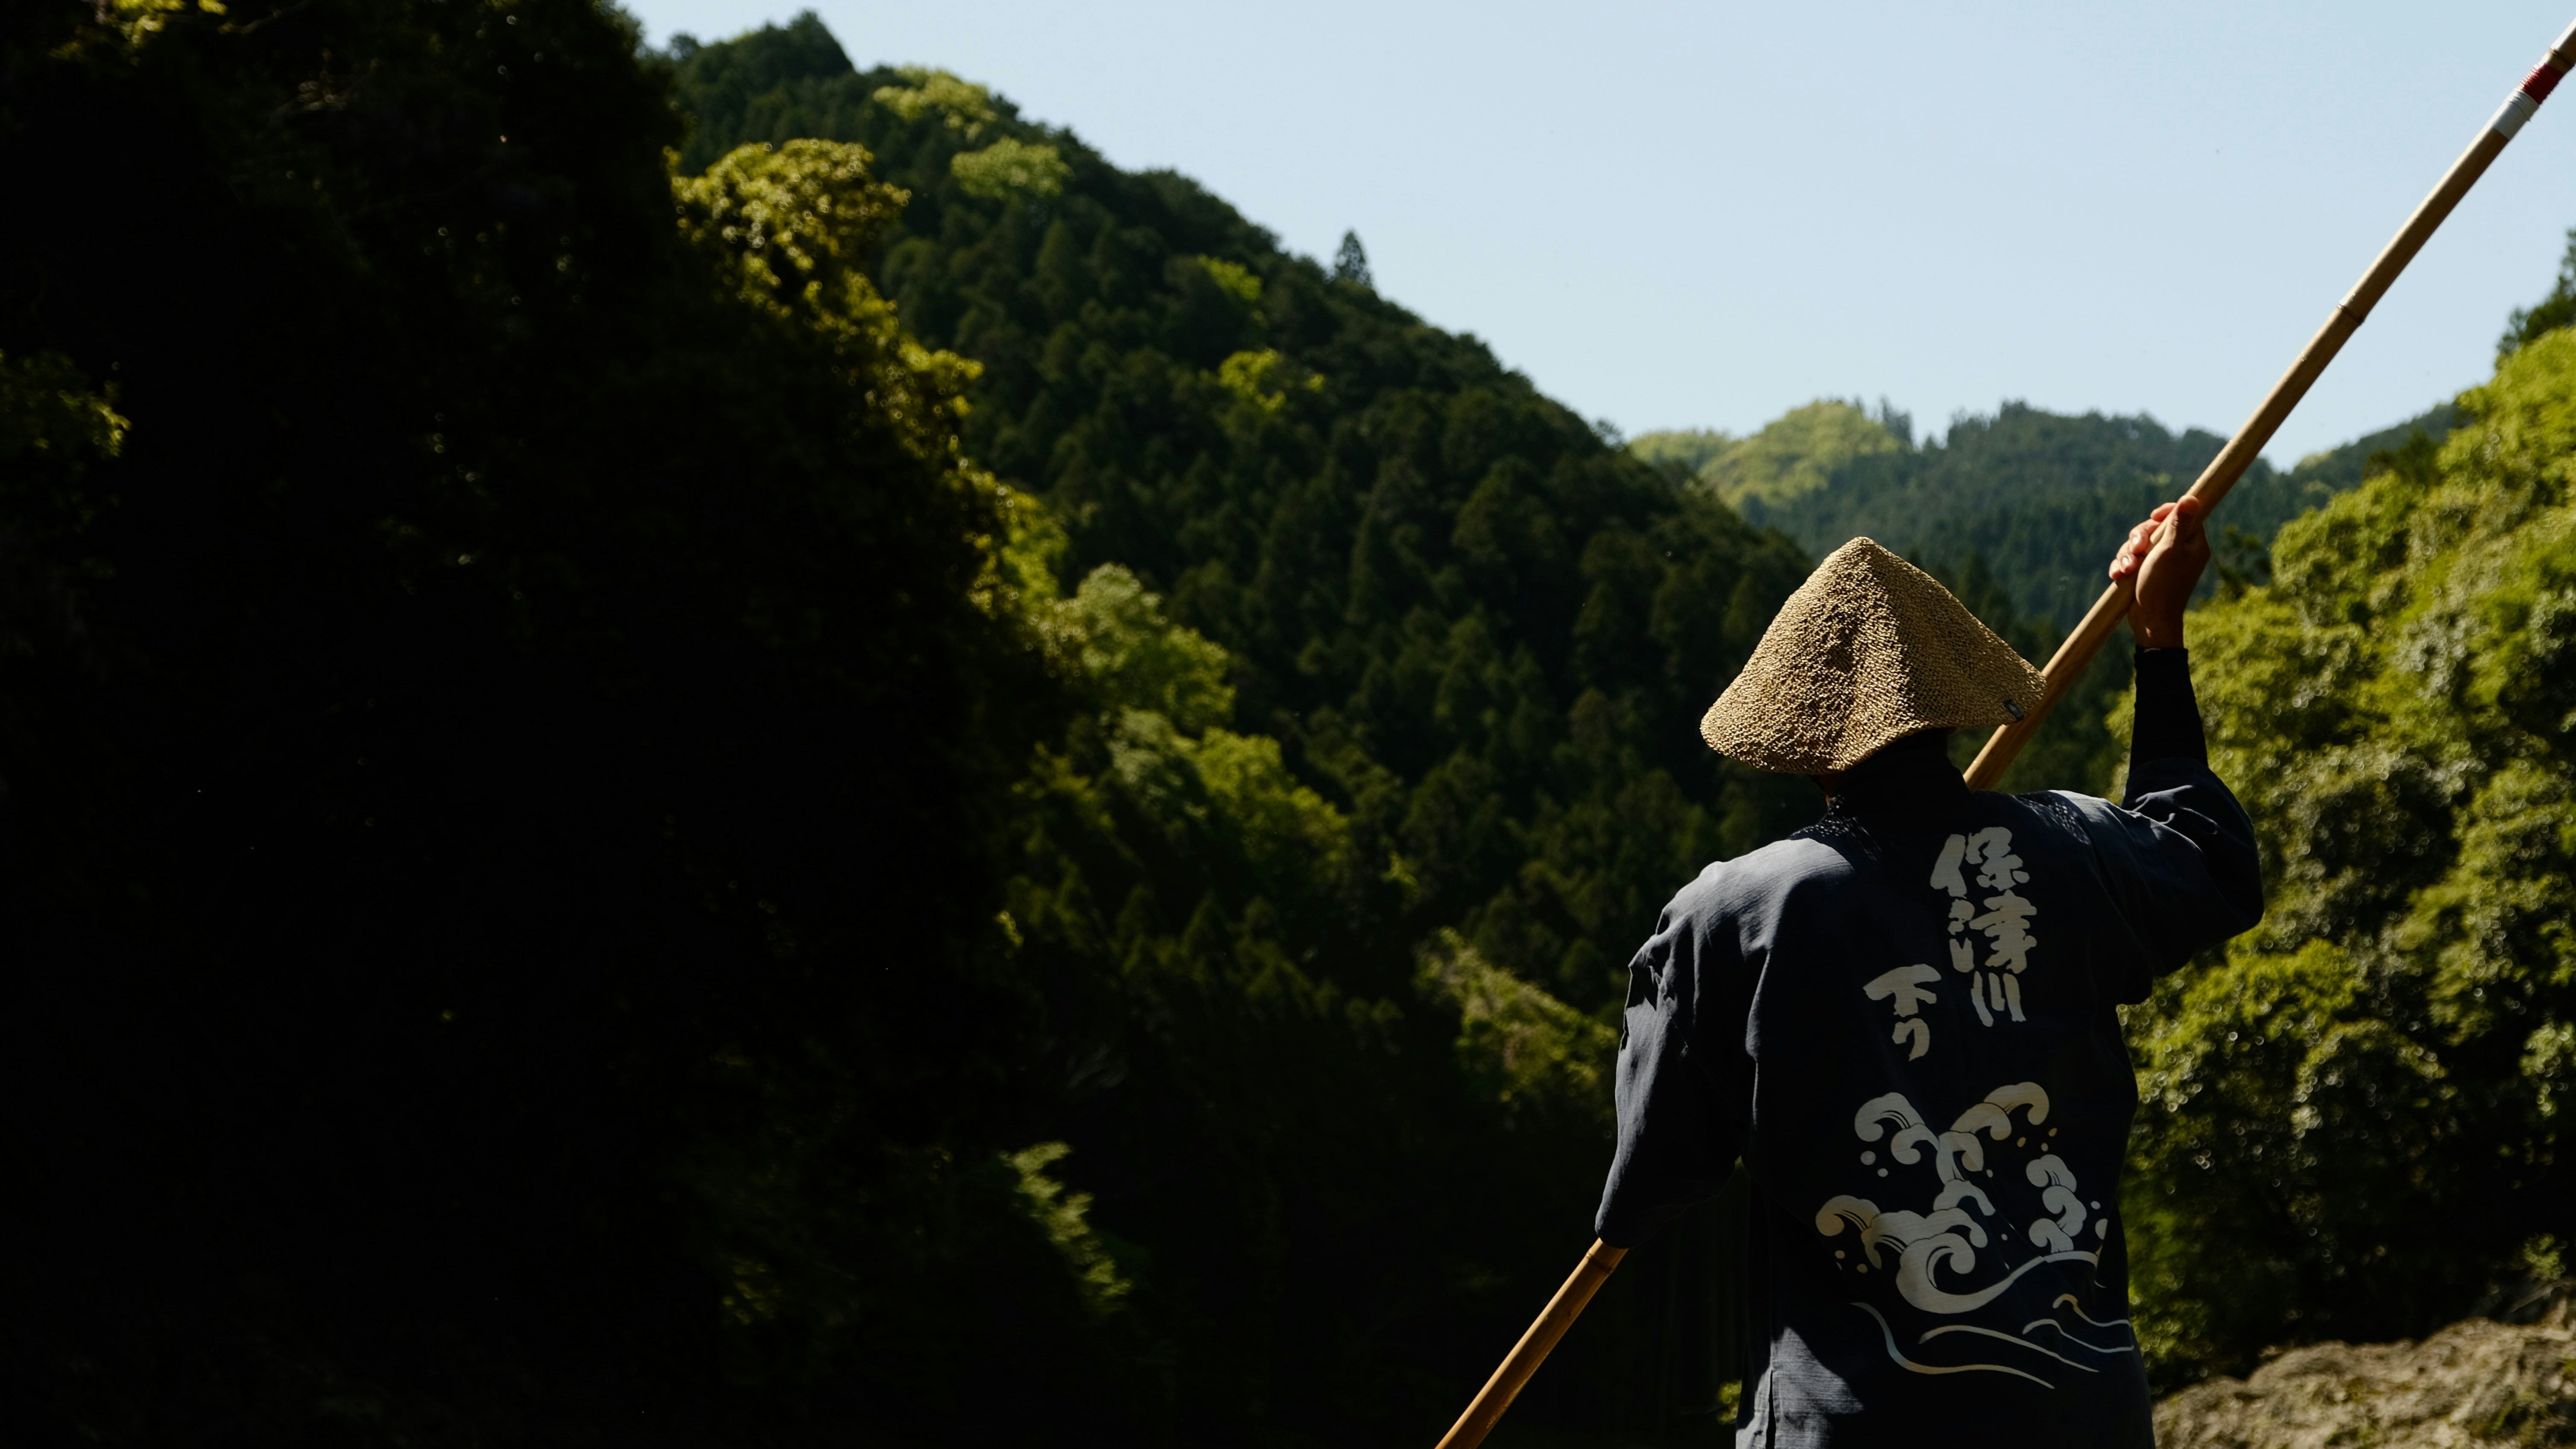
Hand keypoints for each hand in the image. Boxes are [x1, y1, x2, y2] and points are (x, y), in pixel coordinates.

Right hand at [2109, 496, 2208, 649]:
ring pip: (2138, 543)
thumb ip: (2179, 523)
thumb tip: (2192, 498)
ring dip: (2127, 553)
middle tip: (2137, 549)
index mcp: (2192, 545)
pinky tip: (2119, 575)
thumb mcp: (2170, 550)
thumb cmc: (2163, 585)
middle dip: (2140, 536)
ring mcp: (2159, 563)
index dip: (2167, 512)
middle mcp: (2178, 552)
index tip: (2155, 515)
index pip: (2183, 516)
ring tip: (2125, 569)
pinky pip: (2129, 559)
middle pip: (2156, 528)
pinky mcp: (2144, 572)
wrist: (2150, 620)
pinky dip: (2122, 565)